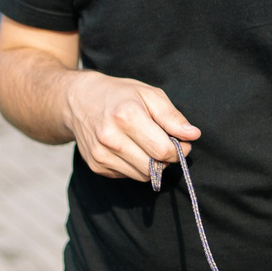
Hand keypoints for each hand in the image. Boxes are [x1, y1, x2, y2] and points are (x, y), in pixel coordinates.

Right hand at [61, 71, 200, 180]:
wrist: (79, 100)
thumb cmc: (120, 95)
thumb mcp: (149, 95)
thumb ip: (172, 117)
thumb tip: (193, 135)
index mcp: (127, 117)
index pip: (163, 150)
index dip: (179, 150)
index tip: (182, 142)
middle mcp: (110, 138)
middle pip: (153, 166)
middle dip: (166, 159)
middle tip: (165, 144)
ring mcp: (101, 154)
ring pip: (142, 175)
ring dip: (151, 165)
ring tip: (146, 144)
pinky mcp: (96, 166)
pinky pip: (127, 175)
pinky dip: (135, 166)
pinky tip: (129, 148)